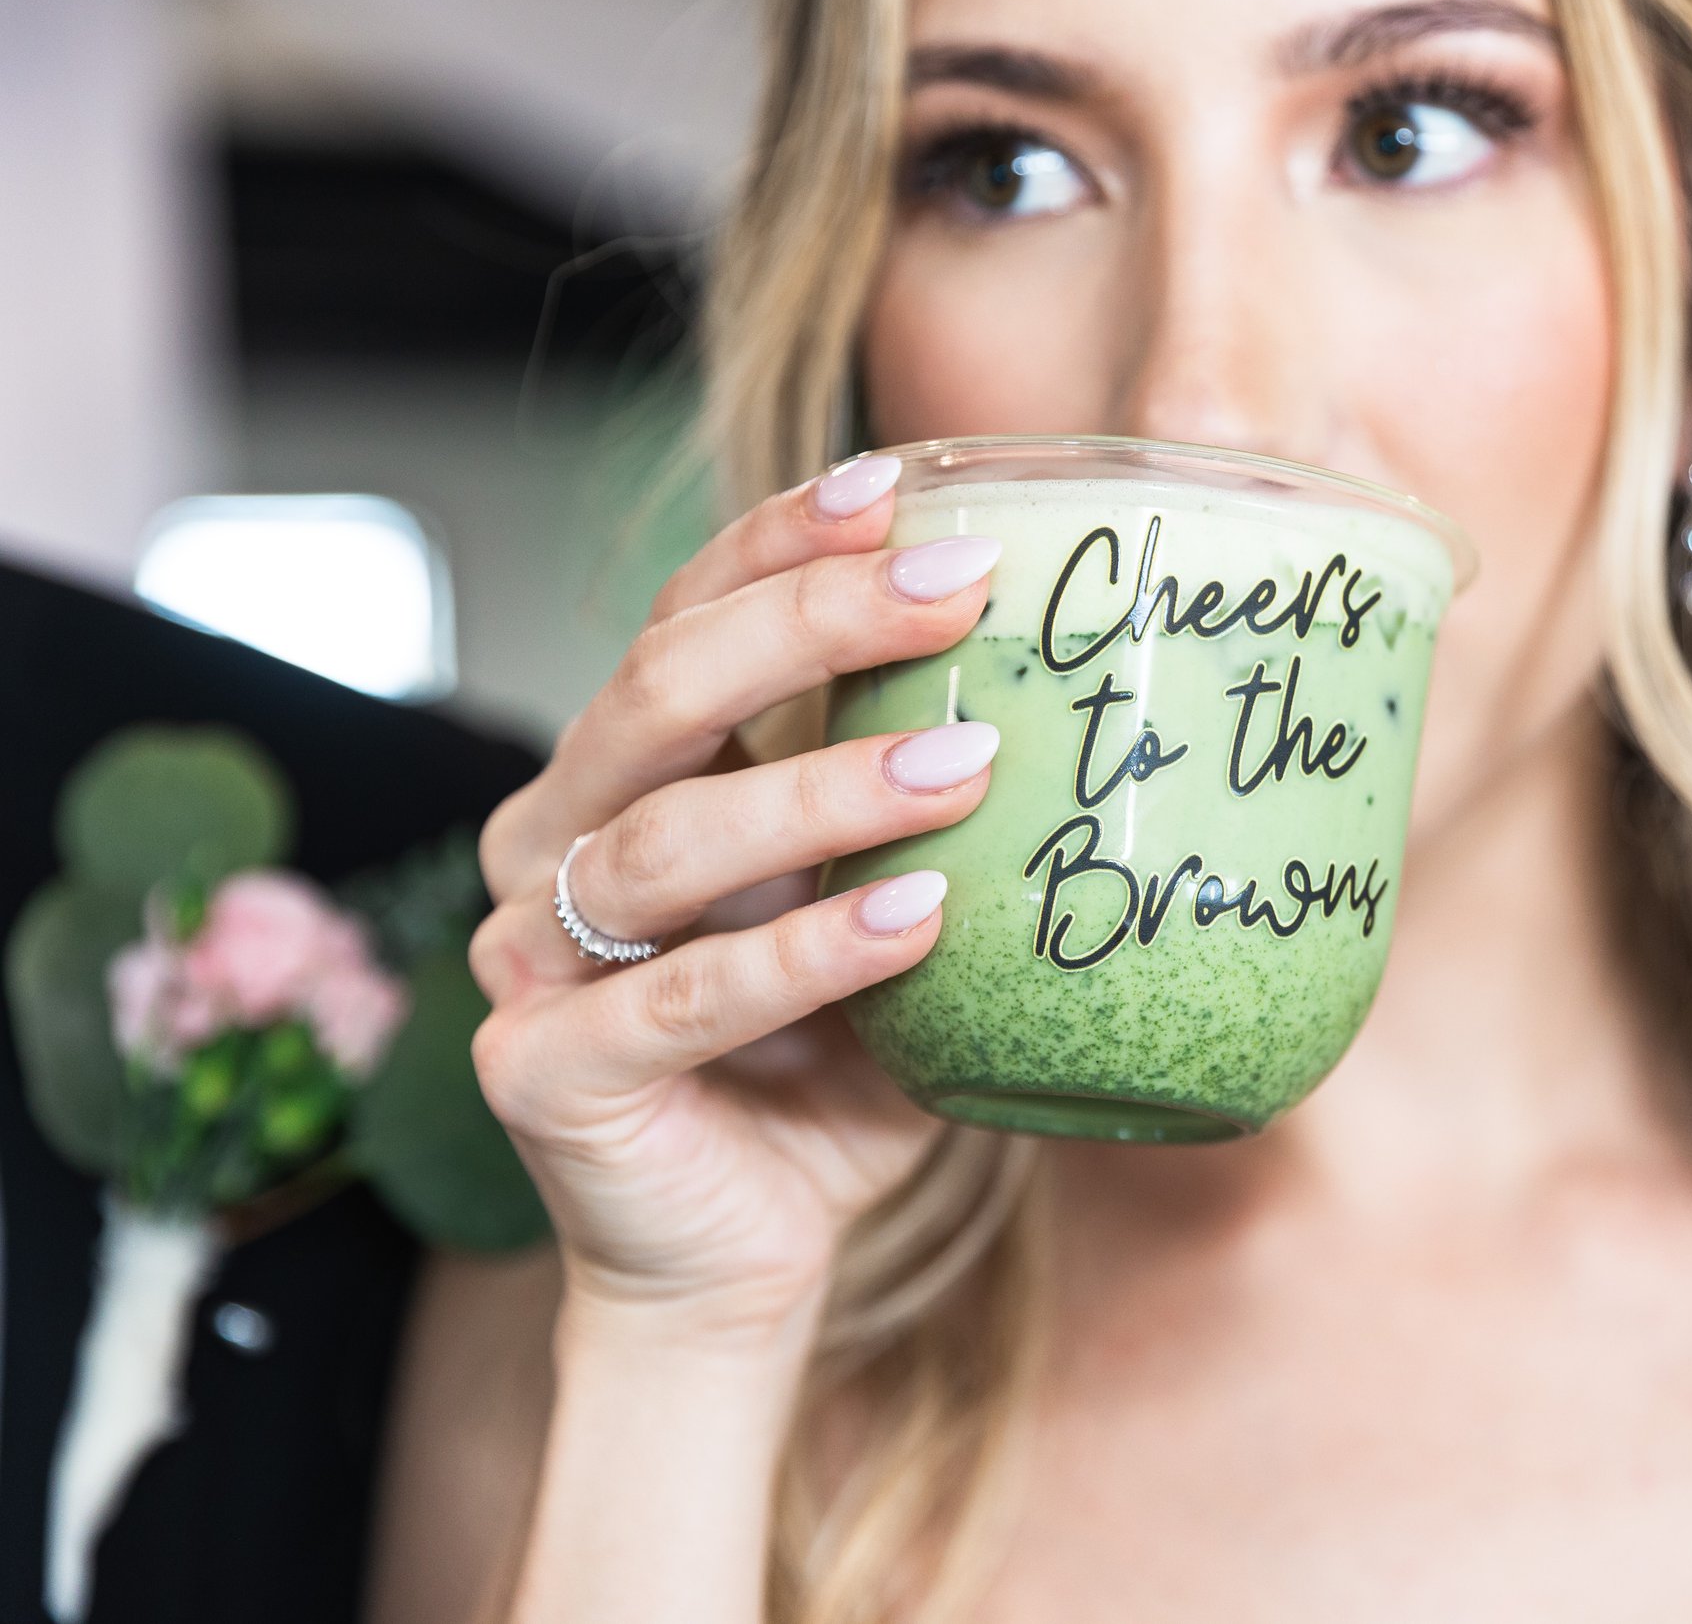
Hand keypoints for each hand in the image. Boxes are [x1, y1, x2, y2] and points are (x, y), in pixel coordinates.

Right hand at [468, 455, 1002, 1348]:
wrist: (743, 1258)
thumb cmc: (827, 1070)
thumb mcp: (887, 912)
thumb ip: (932, 816)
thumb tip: (1106, 694)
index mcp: (624, 781)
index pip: (681, 620)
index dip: (775, 544)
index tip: (896, 483)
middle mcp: (555, 845)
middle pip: (658, 692)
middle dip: (808, 621)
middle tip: (955, 588)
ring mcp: (534, 958)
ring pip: (666, 837)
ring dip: (826, 790)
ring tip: (970, 765)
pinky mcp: (547, 1071)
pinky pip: (685, 999)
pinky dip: (809, 952)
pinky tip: (917, 919)